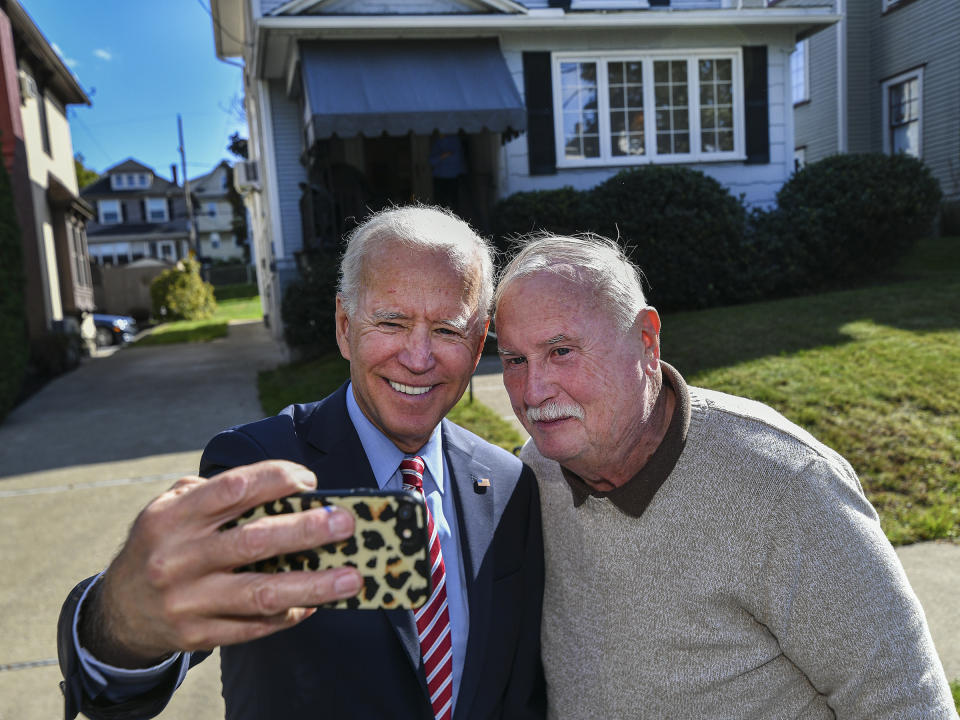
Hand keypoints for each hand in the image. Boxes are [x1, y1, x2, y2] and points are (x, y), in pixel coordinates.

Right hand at [79, 460, 361, 667]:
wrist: (119, 610)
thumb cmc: (163, 545)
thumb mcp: (170, 509)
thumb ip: (216, 493)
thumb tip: (287, 486)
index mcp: (173, 517)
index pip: (232, 488)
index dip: (275, 479)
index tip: (310, 481)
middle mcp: (178, 558)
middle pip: (253, 541)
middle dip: (306, 531)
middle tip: (346, 525)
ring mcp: (188, 600)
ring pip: (261, 593)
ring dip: (312, 585)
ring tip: (351, 578)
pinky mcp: (196, 634)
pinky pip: (253, 627)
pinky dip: (288, 616)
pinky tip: (315, 604)